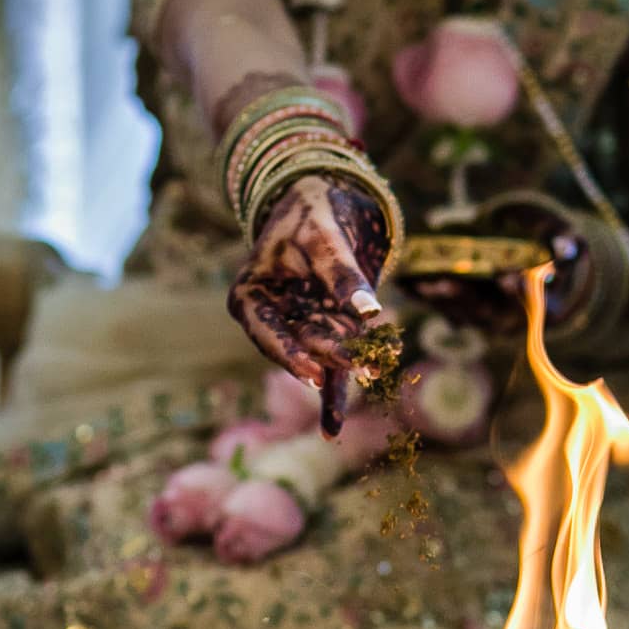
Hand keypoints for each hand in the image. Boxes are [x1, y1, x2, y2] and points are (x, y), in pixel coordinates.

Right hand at [227, 174, 392, 434]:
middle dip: (334, 358)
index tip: (314, 374)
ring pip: (327, 354)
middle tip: (367, 366)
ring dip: (353, 363)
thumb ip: (342, 274)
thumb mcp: (323, 235)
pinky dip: (340, 390)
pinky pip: (335, 364)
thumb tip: (370, 313)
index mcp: (250, 298)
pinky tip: (332, 430)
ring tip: (378, 370)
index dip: (291, 355)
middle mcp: (271, 319)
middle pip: (303, 347)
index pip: (267, 335)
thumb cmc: (312, 211)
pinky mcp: (329, 331)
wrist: (326, 197)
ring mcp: (299, 327)